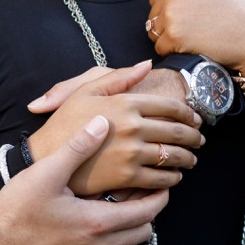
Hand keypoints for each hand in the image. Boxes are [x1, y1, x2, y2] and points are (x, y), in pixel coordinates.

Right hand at [0, 115, 167, 244]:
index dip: (160, 197)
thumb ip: (77, 147)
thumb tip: (101, 123)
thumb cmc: (17, 210)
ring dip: (127, 227)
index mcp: (97, 223)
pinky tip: (91, 223)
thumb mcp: (46, 173)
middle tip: (142, 192)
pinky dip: (107, 240)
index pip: (147, 213)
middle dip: (148, 213)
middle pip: (143, 233)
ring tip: (118, 204)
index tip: (163, 183)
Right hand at [24, 61, 201, 196]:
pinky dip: (173, 178)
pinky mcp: (128, 177)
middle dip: (194, 137)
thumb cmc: (63, 123)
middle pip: (178, 132)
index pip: (171, 106)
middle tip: (199, 141)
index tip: (195, 120)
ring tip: (191, 160)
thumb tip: (146, 65)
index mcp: (125, 103)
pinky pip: (162, 178)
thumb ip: (118, 77)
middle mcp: (133, 127)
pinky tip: (173, 177)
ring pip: (174, 156)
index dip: (189, 114)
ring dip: (188, 159)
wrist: (45, 158)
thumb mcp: (85, 91)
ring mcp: (132, 153)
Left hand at [145, 0, 244, 74]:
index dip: (172, 12)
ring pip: (154, 33)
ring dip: (170, 40)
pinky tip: (194, 48)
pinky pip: (160, 48)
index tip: (191, 18)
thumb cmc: (237, 12)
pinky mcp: (172, 35)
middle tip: (196, 30)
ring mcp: (171, 13)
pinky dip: (173, 53)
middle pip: (153, 16)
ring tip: (196, 39)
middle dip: (168, 26)